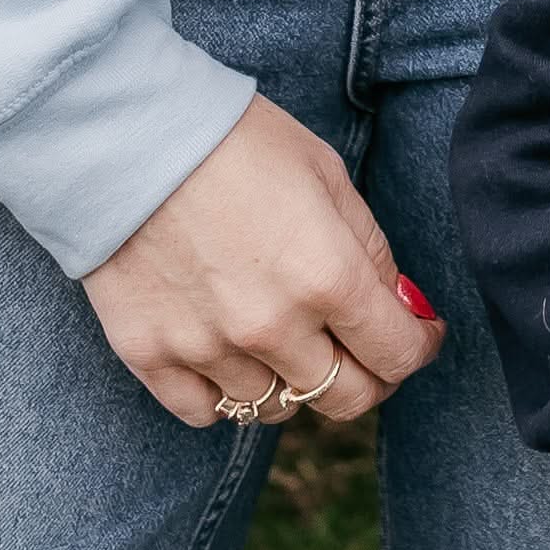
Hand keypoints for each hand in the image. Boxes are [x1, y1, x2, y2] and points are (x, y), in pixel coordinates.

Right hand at [82, 94, 443, 427]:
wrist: (130, 137)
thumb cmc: (239, 144)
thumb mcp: (329, 177)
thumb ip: (370, 250)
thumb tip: (402, 306)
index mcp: (328, 277)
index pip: (396, 354)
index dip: (417, 347)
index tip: (418, 334)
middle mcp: (272, 327)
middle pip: (343, 398)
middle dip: (369, 378)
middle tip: (364, 351)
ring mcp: (208, 348)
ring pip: (274, 408)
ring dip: (292, 382)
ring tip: (288, 341)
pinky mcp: (150, 356)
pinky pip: (206, 412)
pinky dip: (227, 396)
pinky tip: (232, 358)